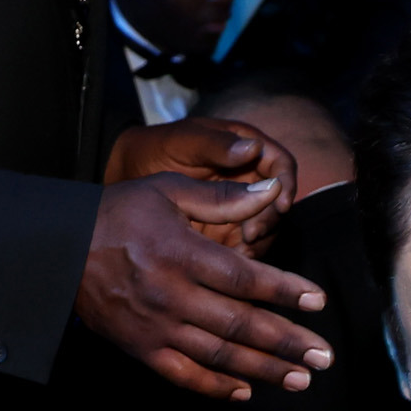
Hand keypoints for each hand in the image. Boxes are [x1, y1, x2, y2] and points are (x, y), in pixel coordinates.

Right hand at [79, 174, 331, 398]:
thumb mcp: (167, 191)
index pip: (244, 278)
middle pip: (239, 325)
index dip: (284, 291)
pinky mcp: (141, 349)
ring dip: (263, 370)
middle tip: (323, 357)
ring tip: (300, 379)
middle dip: (287, 342)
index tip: (318, 301)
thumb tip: (271, 190)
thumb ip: (222, 198)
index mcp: (181, 254)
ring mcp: (156, 328)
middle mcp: (172, 296)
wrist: (57, 251)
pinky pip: (183, 375)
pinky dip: (215, 387)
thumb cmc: (116, 214)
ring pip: (218, 356)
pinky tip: (245, 392)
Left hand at [105, 118, 299, 248]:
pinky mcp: (223, 235)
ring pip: (264, 229)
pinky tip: (225, 268)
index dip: (285, 184)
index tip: (281, 204)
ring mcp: (237, 210)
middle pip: (276, 203)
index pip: (280, 165)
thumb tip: (253, 148)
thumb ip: (215, 145)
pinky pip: (242, 250)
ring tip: (237, 254)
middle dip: (269, 220)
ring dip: (257, 244)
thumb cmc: (154, 149)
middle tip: (251, 235)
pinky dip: (239, 260)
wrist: (125, 177)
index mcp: (244, 149)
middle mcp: (247, 180)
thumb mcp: (182, 142)